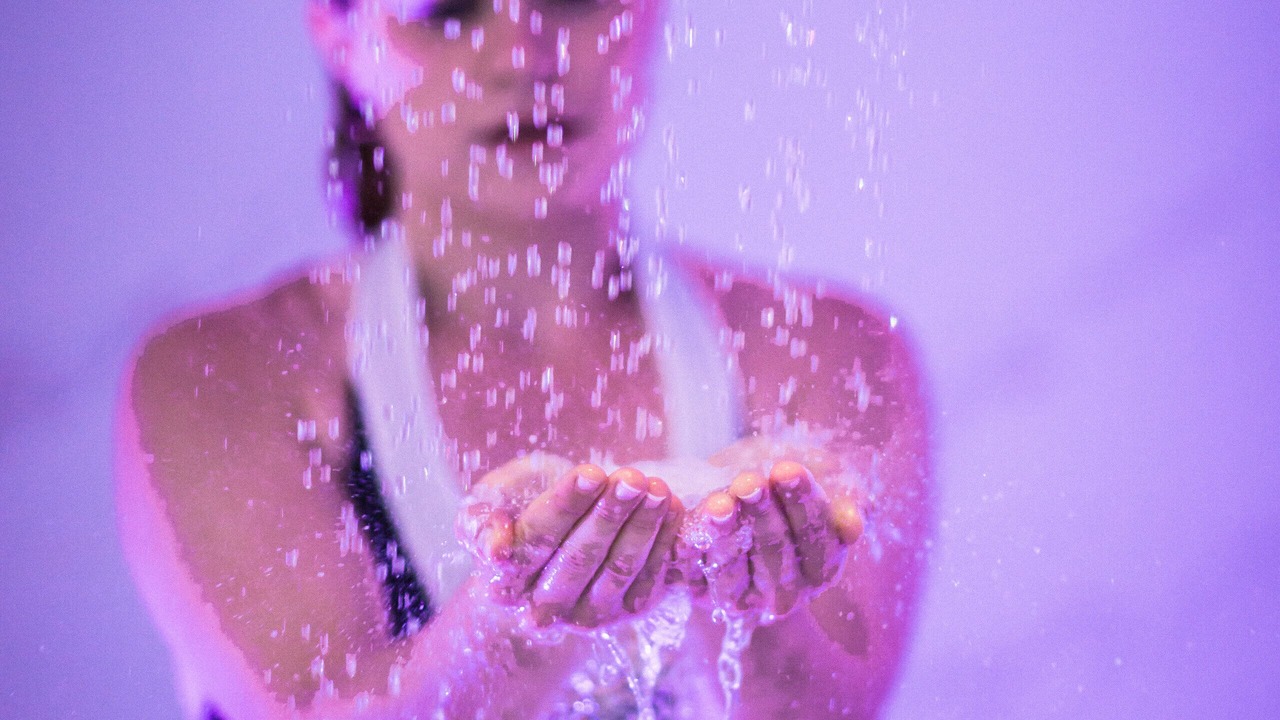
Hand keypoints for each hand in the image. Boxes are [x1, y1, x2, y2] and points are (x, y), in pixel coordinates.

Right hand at [460, 454, 684, 627]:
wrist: (554, 532)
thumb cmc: (519, 507)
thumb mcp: (490, 501)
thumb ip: (480, 519)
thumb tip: (494, 547)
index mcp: (505, 581)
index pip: (536, 541)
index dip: (565, 505)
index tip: (592, 471)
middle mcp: (545, 608)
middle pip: (580, 558)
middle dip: (610, 514)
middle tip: (633, 477)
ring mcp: (589, 614)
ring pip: (618, 568)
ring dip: (642, 526)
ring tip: (656, 487)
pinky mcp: (627, 610)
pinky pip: (649, 577)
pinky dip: (663, 540)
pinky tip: (670, 505)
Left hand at [680, 461, 861, 618]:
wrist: (732, 477)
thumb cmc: (786, 474)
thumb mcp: (823, 473)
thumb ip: (843, 497)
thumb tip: (853, 525)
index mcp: (822, 566)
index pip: (816, 539)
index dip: (803, 504)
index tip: (787, 468)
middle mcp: (785, 591)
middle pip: (776, 557)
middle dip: (762, 515)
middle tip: (749, 481)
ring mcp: (742, 595)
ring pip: (734, 571)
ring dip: (726, 535)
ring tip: (720, 502)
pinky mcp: (700, 590)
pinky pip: (693, 573)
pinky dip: (690, 546)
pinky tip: (688, 518)